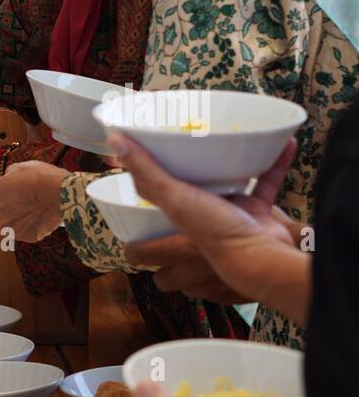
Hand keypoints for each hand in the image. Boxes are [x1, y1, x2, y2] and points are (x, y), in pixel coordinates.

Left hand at [0, 161, 68, 242]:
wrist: (59, 192)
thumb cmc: (36, 177)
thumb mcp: (15, 169)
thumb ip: (5, 179)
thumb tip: (6, 181)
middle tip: (9, 206)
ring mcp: (9, 231)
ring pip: (5, 229)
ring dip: (11, 223)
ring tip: (26, 211)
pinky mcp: (26, 237)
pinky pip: (23, 232)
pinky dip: (28, 226)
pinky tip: (38, 215)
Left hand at [114, 135, 307, 322]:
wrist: (266, 253)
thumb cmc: (215, 234)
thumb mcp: (173, 199)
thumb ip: (147, 174)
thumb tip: (115, 143)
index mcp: (172, 247)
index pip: (142, 253)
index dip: (134, 245)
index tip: (130, 231)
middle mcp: (198, 247)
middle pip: (181, 246)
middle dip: (177, 233)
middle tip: (174, 205)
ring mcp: (230, 235)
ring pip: (226, 218)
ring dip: (227, 196)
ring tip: (219, 175)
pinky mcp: (259, 220)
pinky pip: (265, 188)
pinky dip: (273, 168)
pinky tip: (281, 147)